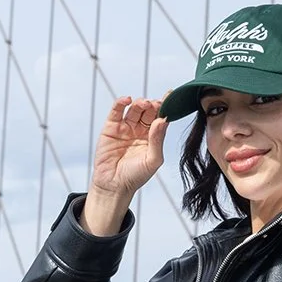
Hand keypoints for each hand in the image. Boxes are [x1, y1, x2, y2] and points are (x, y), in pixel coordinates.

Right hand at [82, 97, 166, 233]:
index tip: (171, 95)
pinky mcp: (110, 128)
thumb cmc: (135, 176)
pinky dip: (121, 103)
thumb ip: (158, 140)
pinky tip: (128, 100)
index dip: (166, 106)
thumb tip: (163, 120)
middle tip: (156, 104)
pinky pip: (116, 111)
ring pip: (134, 109)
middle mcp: (139, 130)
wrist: (114, 186)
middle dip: (153, 104)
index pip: (161, 117)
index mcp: (152, 137)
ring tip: (144, 104)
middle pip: (148, 111)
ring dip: (140, 103)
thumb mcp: (152, 160)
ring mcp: (125, 127)